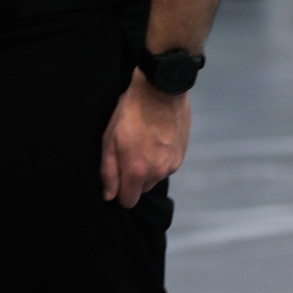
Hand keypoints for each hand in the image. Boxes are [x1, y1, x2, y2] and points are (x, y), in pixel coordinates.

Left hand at [100, 71, 190, 208]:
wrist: (161, 91)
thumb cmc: (130, 113)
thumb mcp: (110, 139)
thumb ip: (109, 171)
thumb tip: (109, 196)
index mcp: (138, 172)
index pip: (129, 200)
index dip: (120, 191)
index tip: (117, 176)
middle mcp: (158, 174)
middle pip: (142, 189)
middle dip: (134, 177)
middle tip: (128, 152)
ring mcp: (173, 165)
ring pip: (155, 177)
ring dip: (148, 167)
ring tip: (143, 142)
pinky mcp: (182, 155)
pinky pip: (167, 165)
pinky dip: (160, 158)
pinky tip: (155, 138)